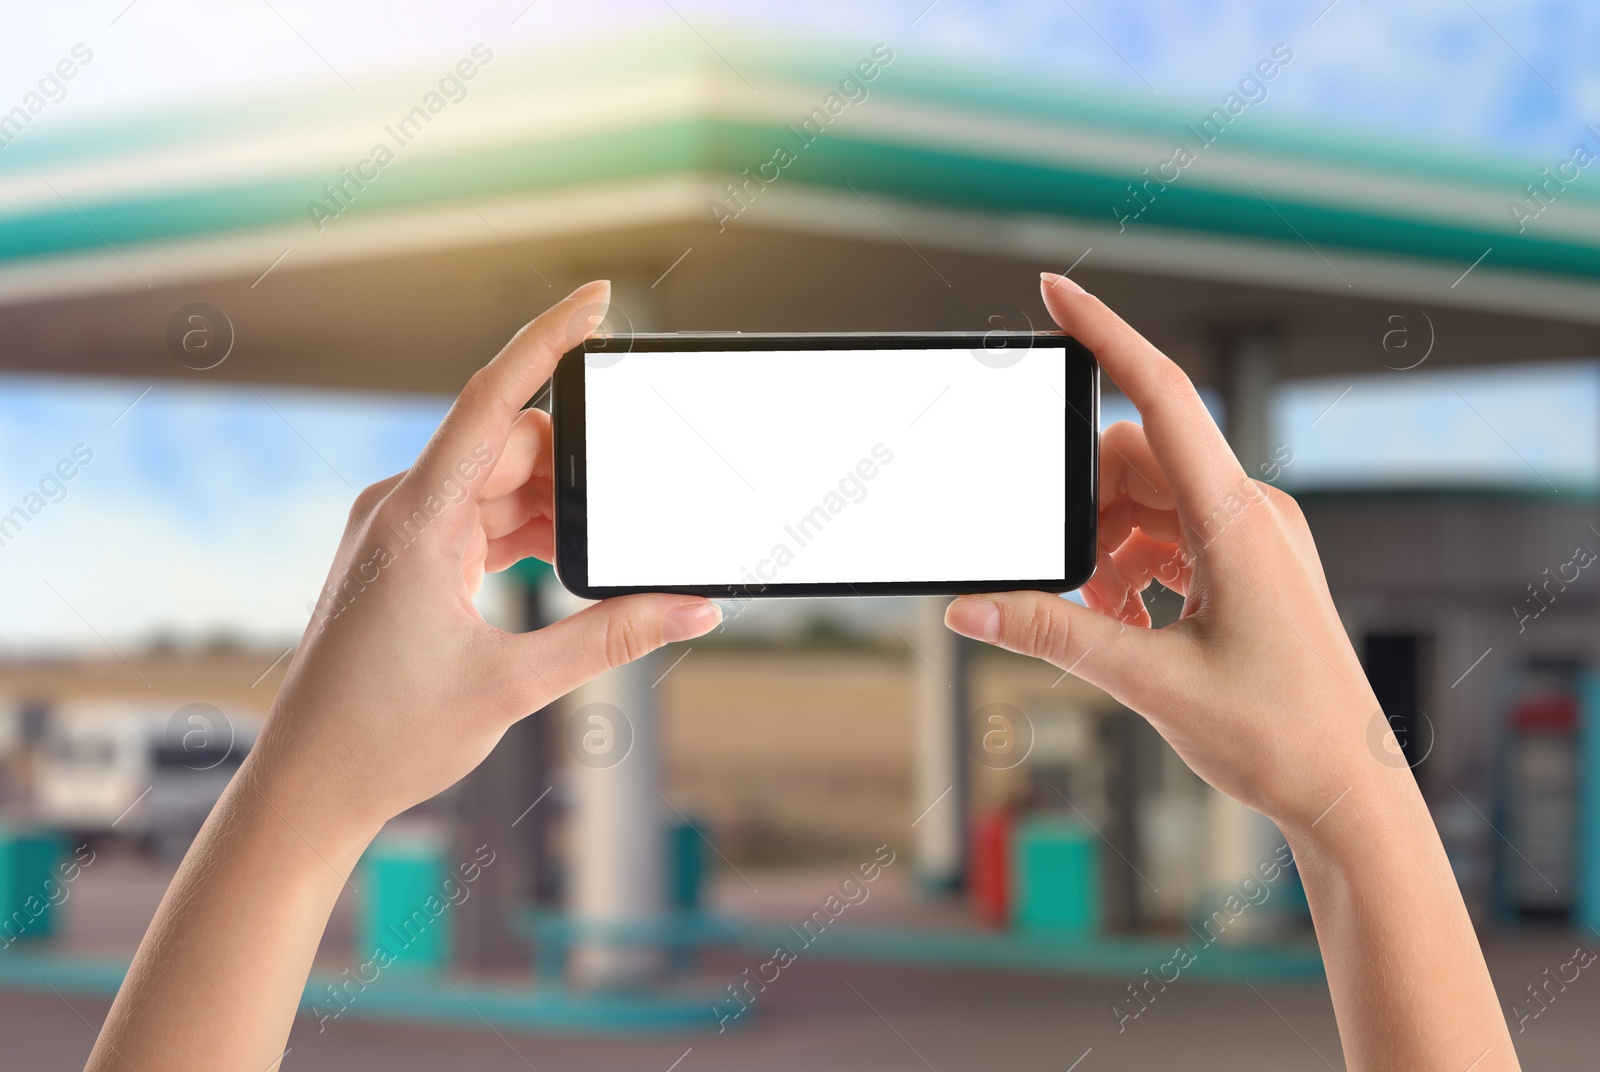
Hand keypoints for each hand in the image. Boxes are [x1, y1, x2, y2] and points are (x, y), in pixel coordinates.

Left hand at [246, 280, 721, 844]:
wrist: (310, 786)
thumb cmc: (386, 736)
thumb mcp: (515, 685)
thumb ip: (613, 636)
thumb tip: (693, 607)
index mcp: (415, 518)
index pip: (491, 399)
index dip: (548, 340)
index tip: (597, 298)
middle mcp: (402, 507)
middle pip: (512, 447)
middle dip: (579, 474)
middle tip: (636, 517)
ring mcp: (402, 530)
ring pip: (501, 485)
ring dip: (557, 513)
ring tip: (603, 564)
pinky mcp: (408, 557)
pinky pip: (483, 519)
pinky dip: (530, 536)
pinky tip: (567, 572)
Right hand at [945, 273, 1381, 831]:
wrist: (1350, 790)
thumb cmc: (1277, 736)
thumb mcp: (1149, 683)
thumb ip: (1054, 635)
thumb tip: (972, 607)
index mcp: (1237, 520)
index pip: (1163, 396)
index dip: (1107, 333)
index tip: (1055, 291)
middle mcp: (1252, 512)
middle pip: (1136, 461)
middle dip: (1084, 508)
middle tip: (1063, 581)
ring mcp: (1256, 536)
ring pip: (1151, 499)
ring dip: (1107, 546)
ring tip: (1103, 618)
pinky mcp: (1252, 563)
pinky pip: (1174, 532)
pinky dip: (1136, 564)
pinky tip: (1130, 620)